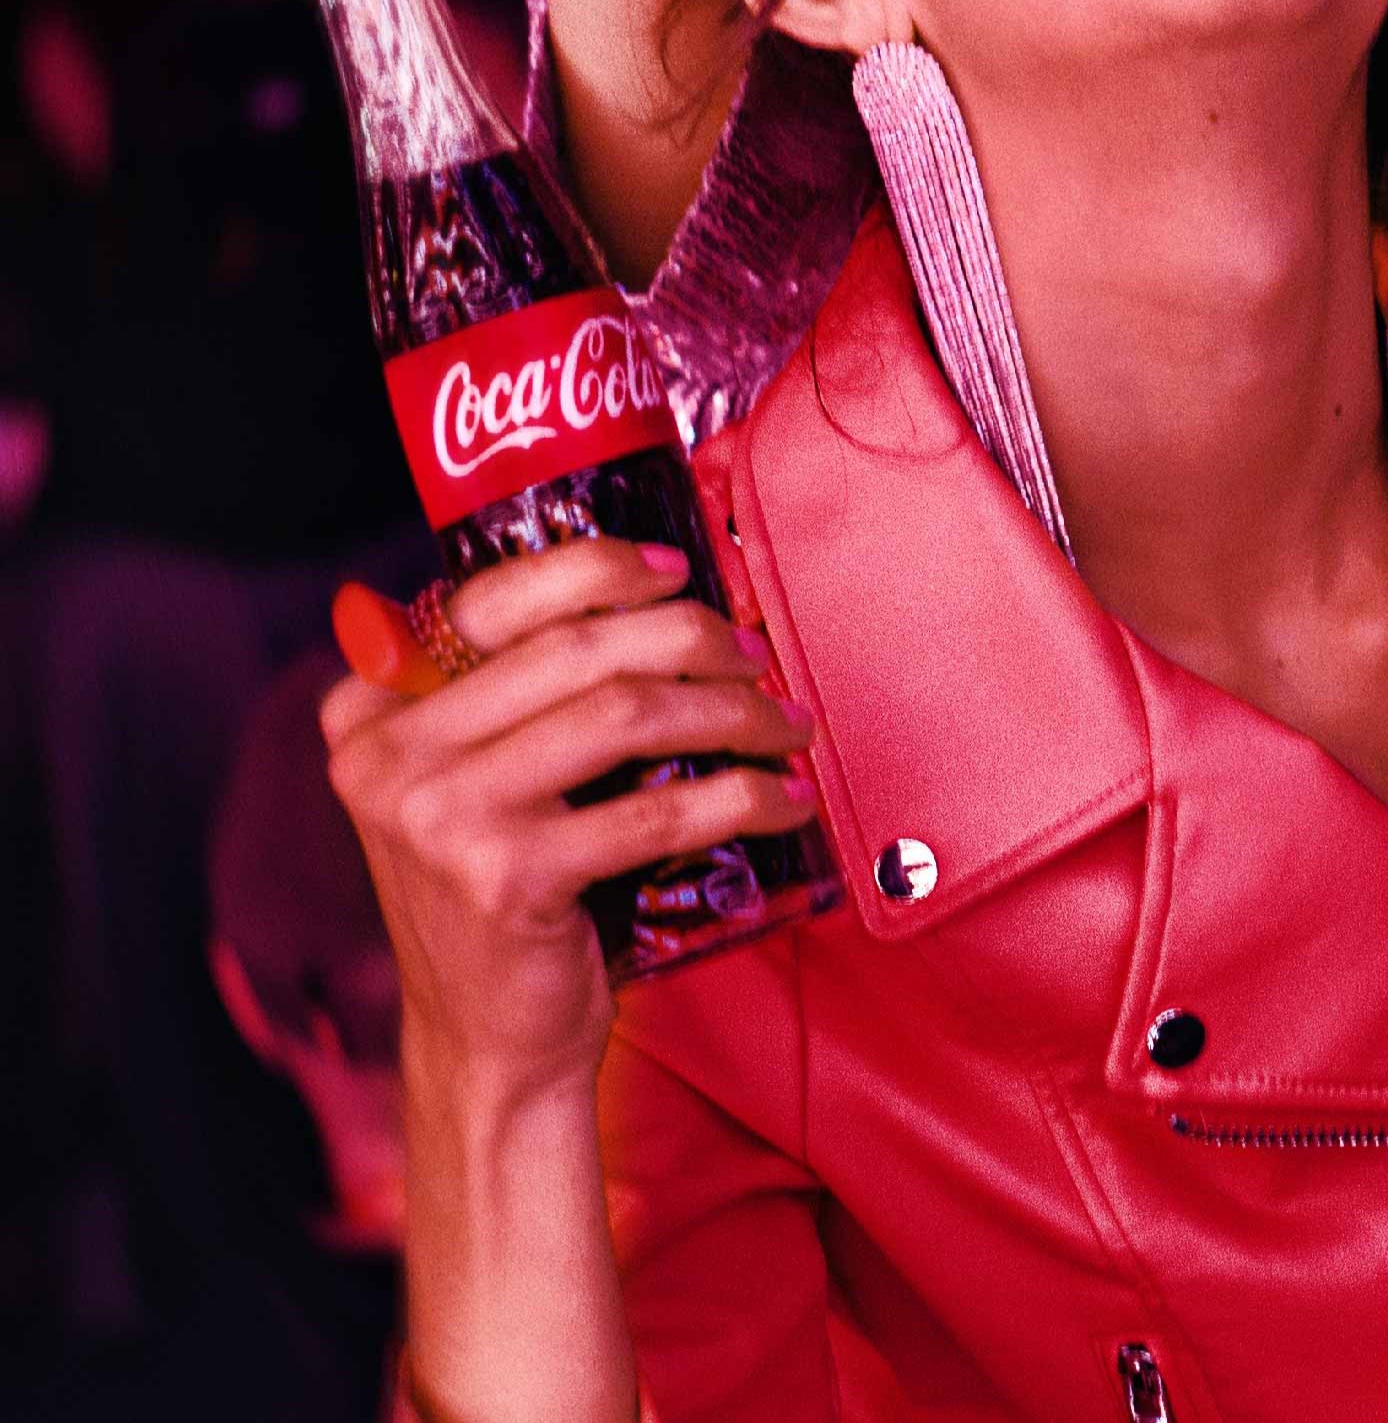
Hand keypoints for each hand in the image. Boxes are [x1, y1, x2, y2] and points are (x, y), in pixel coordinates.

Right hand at [322, 539, 815, 1102]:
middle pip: (577, 649)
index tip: (677, 570)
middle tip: (758, 660)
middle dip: (692, 639)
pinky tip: (783, 801)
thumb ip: (524, 694)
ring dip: (734, 712)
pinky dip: (742, 798)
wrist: (487, 1045)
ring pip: (625, 713)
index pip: (491, 600)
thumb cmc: (509, 896)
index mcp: (372, 710)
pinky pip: (656, 809)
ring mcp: (439, 816)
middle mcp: (388, 754)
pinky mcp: (504, 877)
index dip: (596, 570)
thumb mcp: (482, 782)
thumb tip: (662, 599)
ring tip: (787, 728)